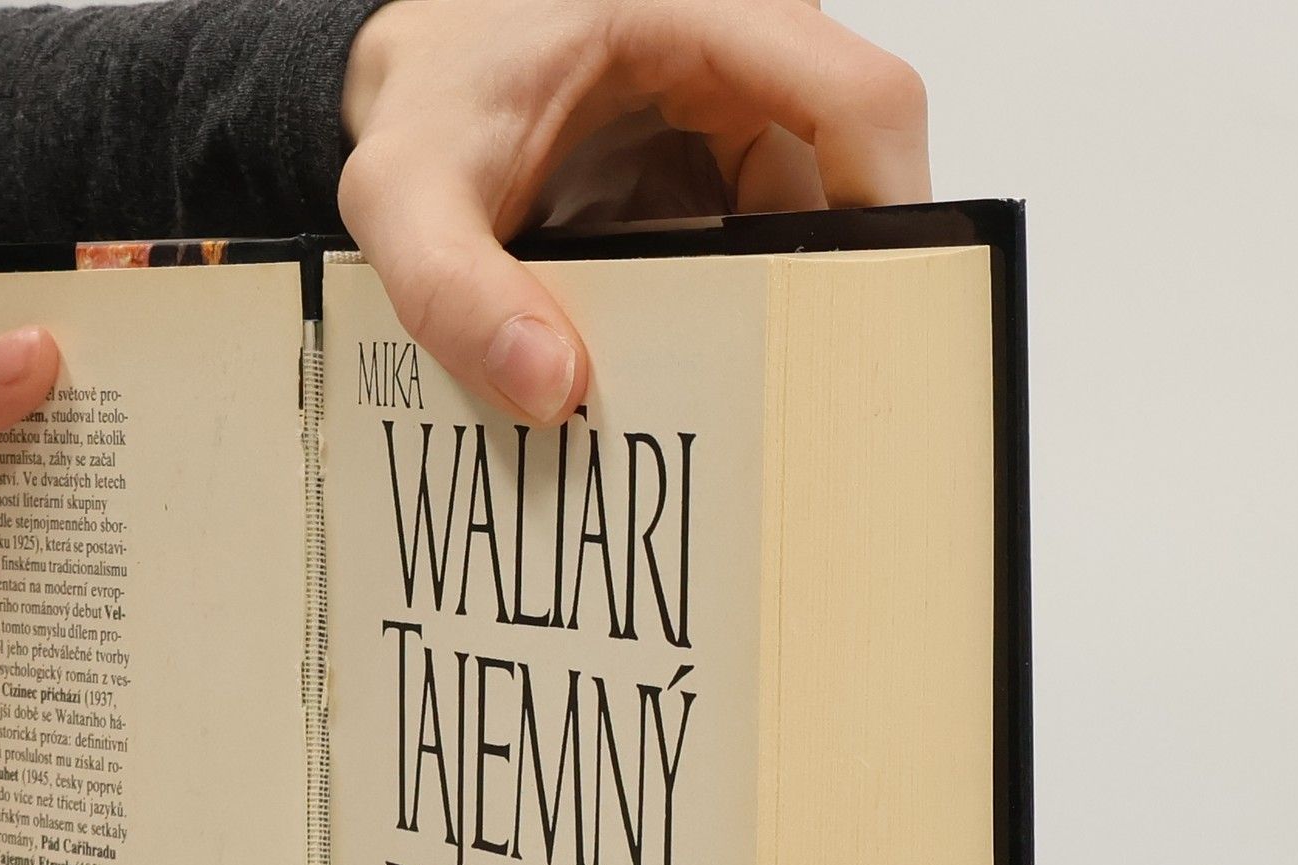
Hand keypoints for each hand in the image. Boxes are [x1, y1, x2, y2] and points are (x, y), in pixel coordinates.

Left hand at [339, 0, 929, 422]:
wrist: (409, 74)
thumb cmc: (423, 103)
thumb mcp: (405, 199)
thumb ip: (453, 294)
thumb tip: (549, 387)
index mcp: (696, 13)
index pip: (860, 98)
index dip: (892, 208)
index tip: (867, 319)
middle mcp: (742, 45)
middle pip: (855, 168)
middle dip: (832, 284)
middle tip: (795, 393)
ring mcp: (742, 99)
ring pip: (816, 210)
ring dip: (782, 302)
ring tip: (738, 387)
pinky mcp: (726, 149)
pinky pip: (771, 229)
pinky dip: (744, 298)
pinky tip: (700, 351)